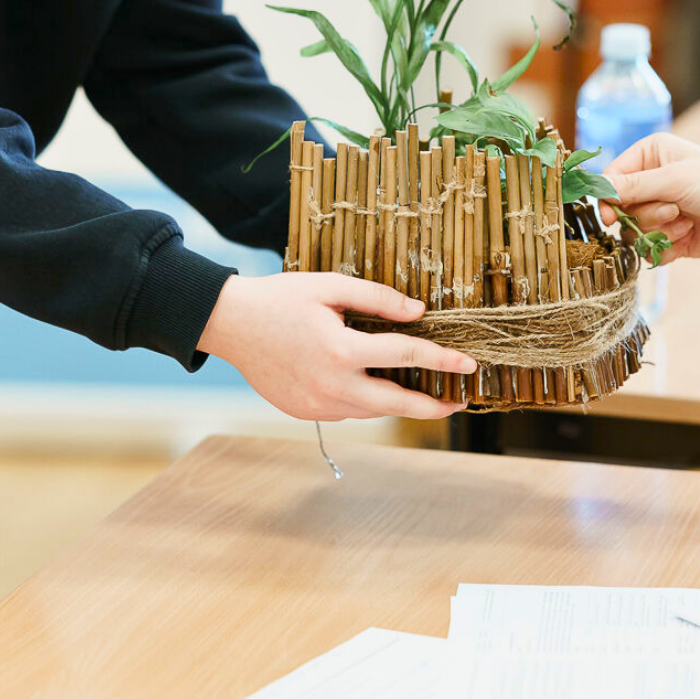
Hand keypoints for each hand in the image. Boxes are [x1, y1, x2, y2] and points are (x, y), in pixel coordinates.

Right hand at [198, 273, 471, 420]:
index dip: (443, 359)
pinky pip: (347, 411)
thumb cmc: (281, 298)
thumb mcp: (331, 286)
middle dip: (433, 405)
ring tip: (422, 394)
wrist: (231, 324)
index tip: (469, 365)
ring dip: (398, 402)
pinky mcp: (305, 412)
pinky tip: (370, 384)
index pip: (406, 355)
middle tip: (458, 402)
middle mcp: (332, 385)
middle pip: (397, 402)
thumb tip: (418, 312)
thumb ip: (377, 299)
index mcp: (341, 350)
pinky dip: (364, 400)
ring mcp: (318, 405)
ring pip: (372, 410)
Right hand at [601, 132, 699, 293]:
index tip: (611, 216)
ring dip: (658, 229)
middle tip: (671, 211)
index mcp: (651, 154)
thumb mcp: (673, 180)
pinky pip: (648, 247)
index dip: (608, 198)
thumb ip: (630, 187)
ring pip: (633, 229)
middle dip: (645, 214)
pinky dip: (666, 245)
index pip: (612, 177)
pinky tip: (689, 236)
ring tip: (685, 222)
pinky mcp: (670, 236)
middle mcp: (653, 180)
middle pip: (620, 207)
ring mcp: (661, 209)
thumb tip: (593, 189)